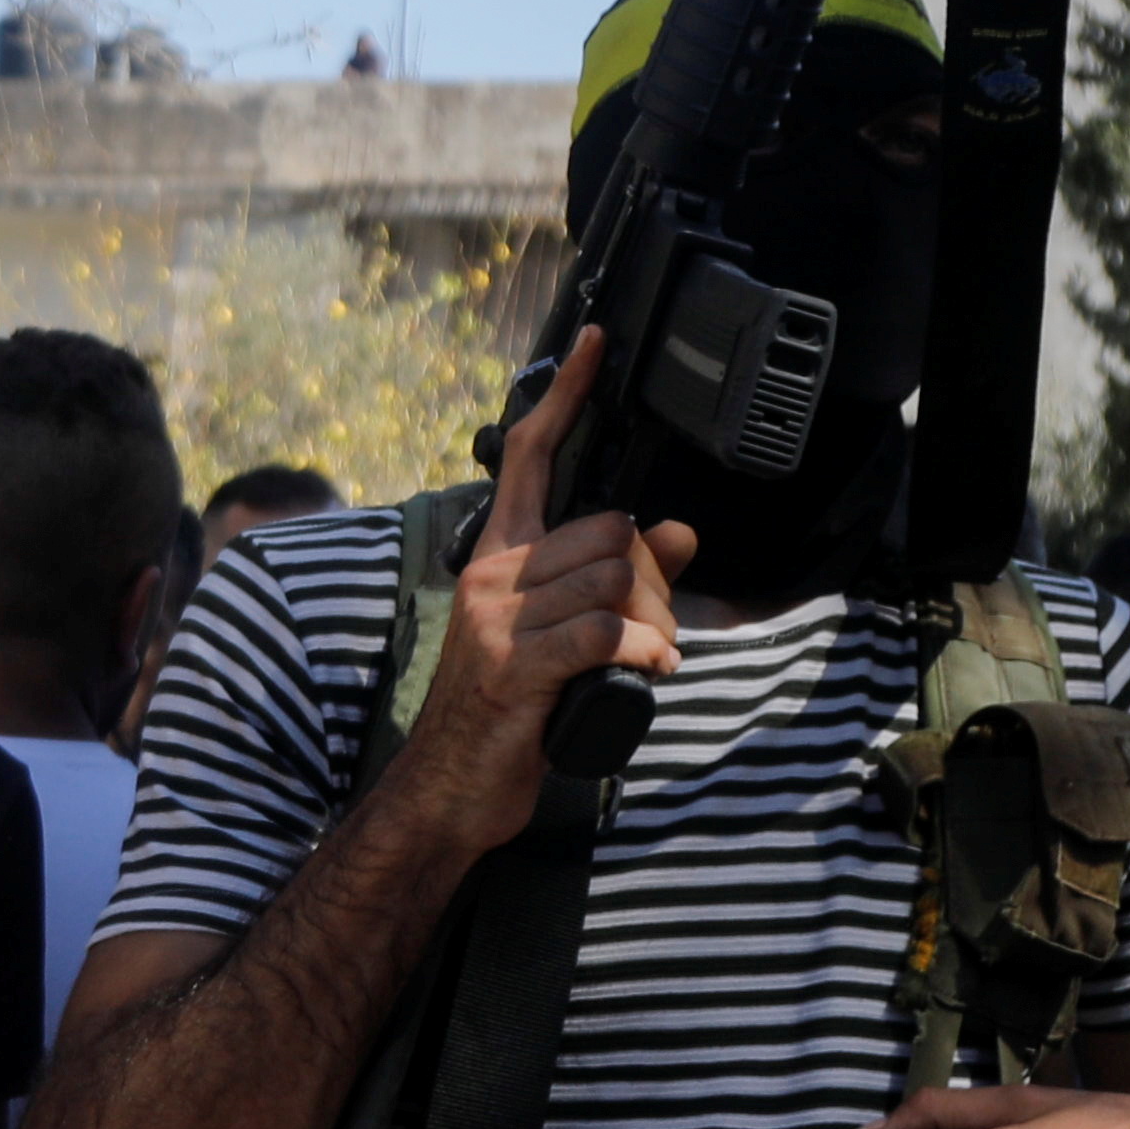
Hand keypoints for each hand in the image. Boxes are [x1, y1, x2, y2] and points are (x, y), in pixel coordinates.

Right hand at [371, 326, 695, 855]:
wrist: (449, 787)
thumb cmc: (507, 711)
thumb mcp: (562, 636)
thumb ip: (613, 582)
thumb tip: (680, 535)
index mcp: (499, 555)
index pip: (532, 454)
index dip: (566, 395)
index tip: (594, 341)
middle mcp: (494, 573)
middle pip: (608, 529)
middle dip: (654, 578)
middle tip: (657, 628)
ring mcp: (498, 618)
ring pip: (614, 577)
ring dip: (656, 620)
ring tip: (653, 656)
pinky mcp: (515, 664)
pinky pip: (602, 630)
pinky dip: (642, 649)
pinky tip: (651, 669)